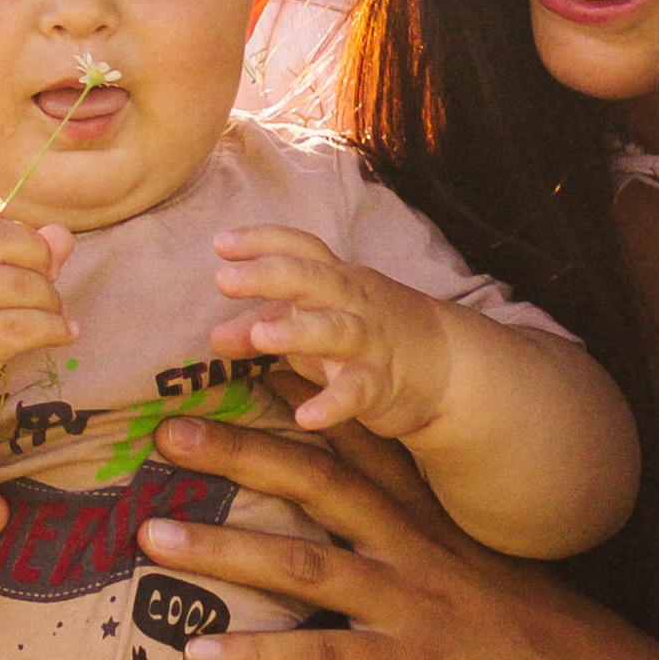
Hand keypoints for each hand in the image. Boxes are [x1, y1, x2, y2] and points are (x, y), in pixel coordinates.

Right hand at [0, 208, 69, 446]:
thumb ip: (5, 253)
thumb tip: (63, 235)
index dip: (23, 236)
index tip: (38, 261)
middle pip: (6, 247)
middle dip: (42, 264)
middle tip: (52, 286)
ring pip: (20, 288)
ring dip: (52, 301)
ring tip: (58, 316)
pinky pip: (23, 330)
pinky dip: (54, 329)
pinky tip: (64, 335)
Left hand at [140, 400, 620, 659]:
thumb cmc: (556, 649)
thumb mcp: (494, 581)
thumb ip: (438, 558)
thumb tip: (391, 554)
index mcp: (436, 525)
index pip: (364, 446)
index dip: (305, 403)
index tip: (251, 364)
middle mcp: (418, 550)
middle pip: (318, 483)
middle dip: (240, 451)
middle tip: (167, 429)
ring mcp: (413, 606)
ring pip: (304, 562)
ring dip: (222, 547)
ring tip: (151, 537)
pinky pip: (321, 657)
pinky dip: (256, 655)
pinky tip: (199, 653)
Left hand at [210, 228, 447, 438]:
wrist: (445, 362)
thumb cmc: (367, 330)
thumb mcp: (317, 319)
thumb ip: (266, 323)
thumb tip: (212, 338)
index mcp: (336, 278)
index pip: (300, 249)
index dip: (262, 241)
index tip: (220, 242)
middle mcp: (353, 301)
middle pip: (313, 279)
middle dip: (270, 276)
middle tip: (224, 279)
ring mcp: (370, 340)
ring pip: (335, 330)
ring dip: (298, 332)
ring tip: (261, 339)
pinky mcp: (382, 383)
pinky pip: (357, 392)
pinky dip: (333, 404)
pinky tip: (307, 417)